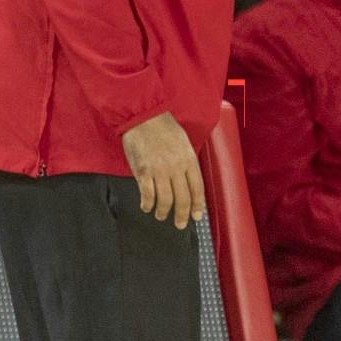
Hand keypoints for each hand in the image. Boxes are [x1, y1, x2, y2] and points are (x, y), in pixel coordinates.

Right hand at [121, 111, 204, 229]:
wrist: (143, 116)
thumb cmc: (163, 127)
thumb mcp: (183, 142)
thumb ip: (186, 162)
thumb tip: (187, 181)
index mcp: (189, 160)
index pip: (197, 188)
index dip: (197, 205)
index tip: (197, 216)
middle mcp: (176, 167)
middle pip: (183, 198)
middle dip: (182, 215)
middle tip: (180, 224)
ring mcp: (160, 170)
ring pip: (165, 200)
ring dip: (164, 212)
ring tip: (161, 216)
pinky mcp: (143, 172)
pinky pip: (148, 195)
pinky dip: (147, 204)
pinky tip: (146, 207)